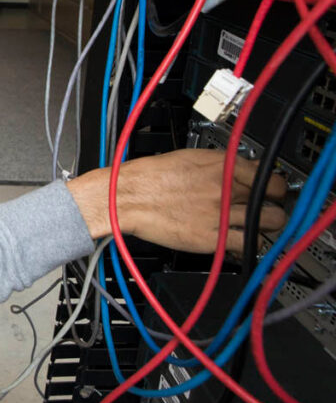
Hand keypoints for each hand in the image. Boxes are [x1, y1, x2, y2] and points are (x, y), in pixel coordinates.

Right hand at [67, 149, 287, 253]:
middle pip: (276, 199)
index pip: (270, 174)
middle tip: (265, 207)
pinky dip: (247, 245)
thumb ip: (218, 165)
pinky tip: (238, 242)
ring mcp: (221, 214)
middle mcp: (226, 188)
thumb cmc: (148, 177)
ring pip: (269, 223)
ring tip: (254, 226)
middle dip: (273, 204)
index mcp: (221, 165)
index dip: (273, 183)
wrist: (124, 197)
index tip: (270, 188)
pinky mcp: (212, 238)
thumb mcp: (188, 157)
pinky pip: (246, 245)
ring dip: (265, 225)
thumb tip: (235, 169)